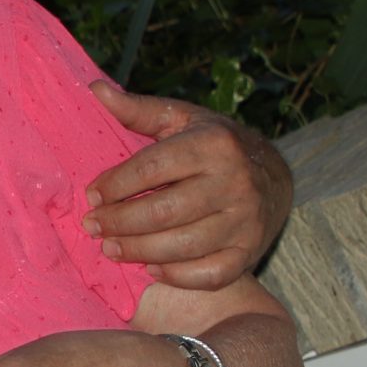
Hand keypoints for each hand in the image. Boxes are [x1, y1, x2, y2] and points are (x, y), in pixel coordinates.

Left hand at [83, 83, 291, 290]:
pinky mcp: (250, 252)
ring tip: (109, 248)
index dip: (115, 184)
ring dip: (138, 251)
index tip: (92, 195)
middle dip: (119, 222)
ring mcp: (246, 220)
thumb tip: (95, 90)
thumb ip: (139, 111)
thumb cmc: (215, 144)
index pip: (152, 168)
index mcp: (214, 144)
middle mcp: (235, 182)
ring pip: (182, 246)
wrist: (275, 175)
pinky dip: (177, 276)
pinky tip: (151, 268)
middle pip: (163, 212)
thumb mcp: (182, 119)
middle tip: (92, 226)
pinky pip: (209, 274)